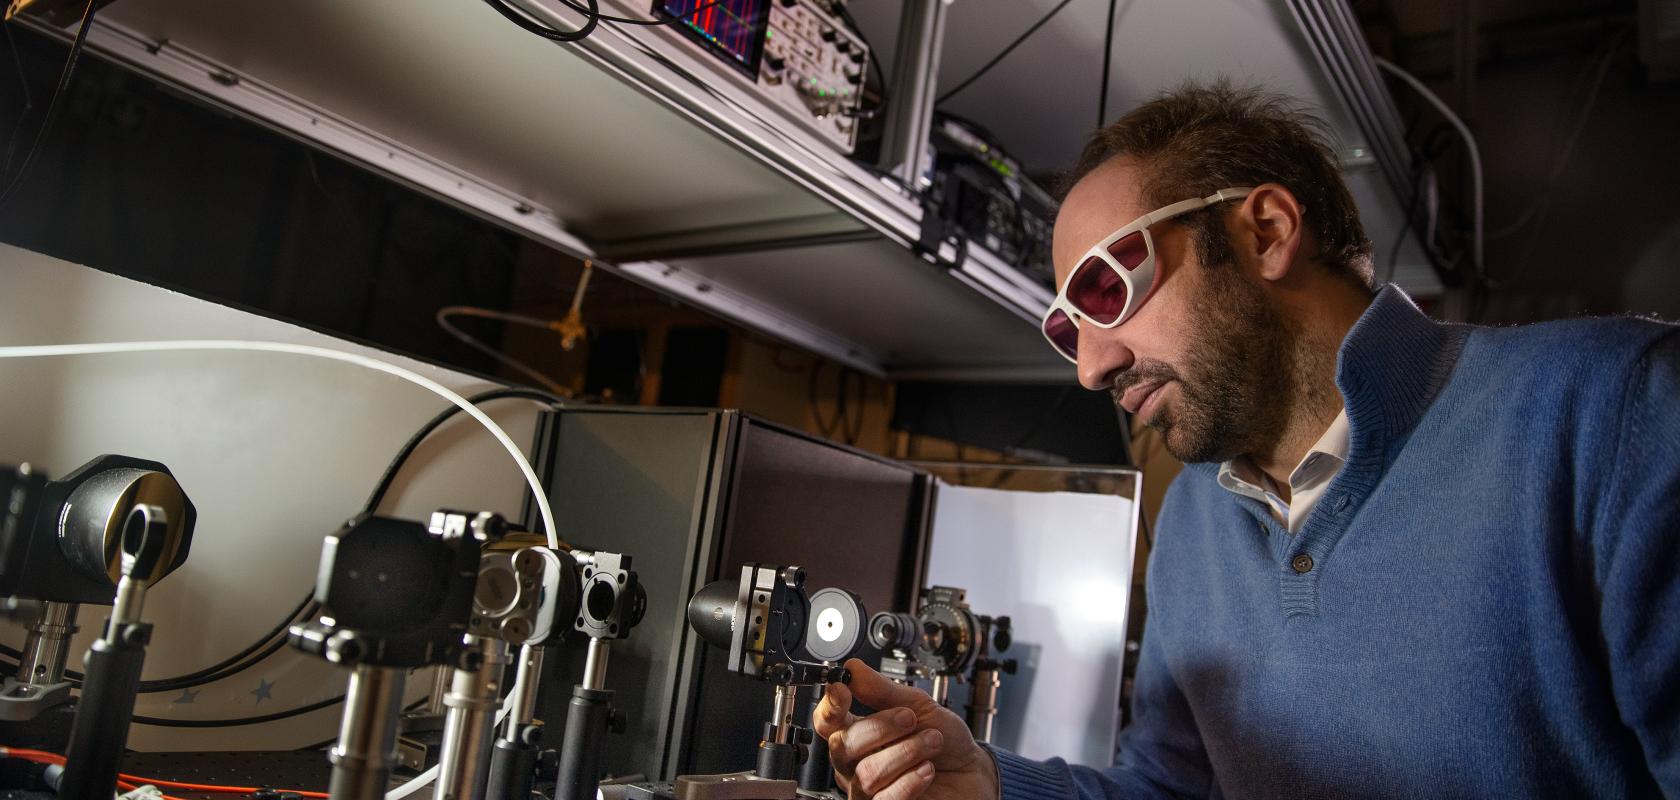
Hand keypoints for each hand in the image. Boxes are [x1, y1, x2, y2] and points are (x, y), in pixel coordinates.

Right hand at [813, 658, 998, 799]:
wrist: (971, 772)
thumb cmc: (944, 741)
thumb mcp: (919, 705)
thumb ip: (883, 689)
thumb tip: (853, 668)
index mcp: (858, 730)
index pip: (827, 720)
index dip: (830, 705)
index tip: (843, 689)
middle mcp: (857, 761)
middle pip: (844, 745)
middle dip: (881, 728)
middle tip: (910, 718)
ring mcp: (868, 788)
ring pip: (867, 773)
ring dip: (906, 752)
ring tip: (931, 742)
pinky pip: (885, 798)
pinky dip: (910, 780)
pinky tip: (927, 769)